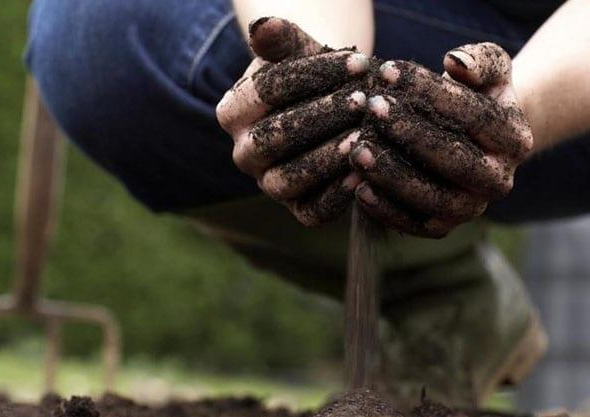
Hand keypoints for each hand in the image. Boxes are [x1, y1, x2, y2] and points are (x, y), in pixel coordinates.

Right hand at [216, 17, 369, 225]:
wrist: (333, 107)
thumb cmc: (315, 77)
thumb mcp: (298, 52)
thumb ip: (281, 39)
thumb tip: (264, 27)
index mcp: (233, 111)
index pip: (266, 92)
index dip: (311, 75)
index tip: (358, 62)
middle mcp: (244, 153)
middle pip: (272, 139)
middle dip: (320, 117)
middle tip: (362, 101)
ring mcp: (268, 184)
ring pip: (287, 179)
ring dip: (326, 158)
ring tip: (362, 136)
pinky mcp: (297, 209)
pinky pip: (311, 211)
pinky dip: (336, 196)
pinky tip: (362, 174)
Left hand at [350, 43, 533, 237]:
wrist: (470, 141)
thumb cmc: (474, 96)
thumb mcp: (488, 70)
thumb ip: (479, 61)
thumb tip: (456, 63)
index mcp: (515, 140)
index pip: (473, 115)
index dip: (430, 91)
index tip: (389, 70)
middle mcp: (499, 181)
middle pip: (455, 161)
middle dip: (410, 133)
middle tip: (371, 109)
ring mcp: (471, 209)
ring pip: (434, 200)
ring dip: (393, 176)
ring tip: (358, 150)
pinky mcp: (442, 227)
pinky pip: (414, 225)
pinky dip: (385, 210)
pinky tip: (358, 188)